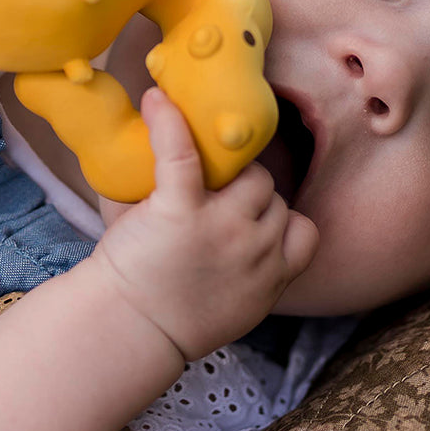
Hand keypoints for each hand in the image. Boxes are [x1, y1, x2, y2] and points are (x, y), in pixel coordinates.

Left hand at [93, 88, 318, 360]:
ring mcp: (222, 225)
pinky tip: (157, 99)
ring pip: (246, 174)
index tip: (253, 219)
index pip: (302, 227)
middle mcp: (256, 245)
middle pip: (269, 192)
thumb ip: (251, 260)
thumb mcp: (236, 302)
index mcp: (274, 270)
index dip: (279, 217)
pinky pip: (182, 155)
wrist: (126, 331)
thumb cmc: (171, 315)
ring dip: (228, 170)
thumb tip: (244, 218)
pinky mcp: (180, 211)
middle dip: (245, 192)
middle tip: (210, 199)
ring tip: (197, 179)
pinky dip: (170, 123)